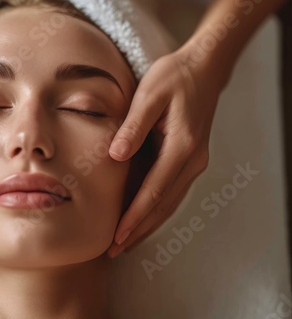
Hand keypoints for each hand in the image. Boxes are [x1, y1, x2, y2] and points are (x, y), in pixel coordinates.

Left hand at [106, 47, 222, 257]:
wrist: (203, 68)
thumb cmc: (174, 77)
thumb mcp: (149, 95)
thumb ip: (133, 126)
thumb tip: (116, 156)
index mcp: (182, 147)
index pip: (154, 191)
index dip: (134, 217)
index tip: (117, 236)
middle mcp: (192, 160)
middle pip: (163, 205)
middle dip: (139, 230)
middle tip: (116, 250)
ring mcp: (194, 161)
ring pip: (169, 202)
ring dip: (148, 224)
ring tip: (126, 242)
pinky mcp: (189, 158)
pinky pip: (171, 191)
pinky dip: (156, 209)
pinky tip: (142, 217)